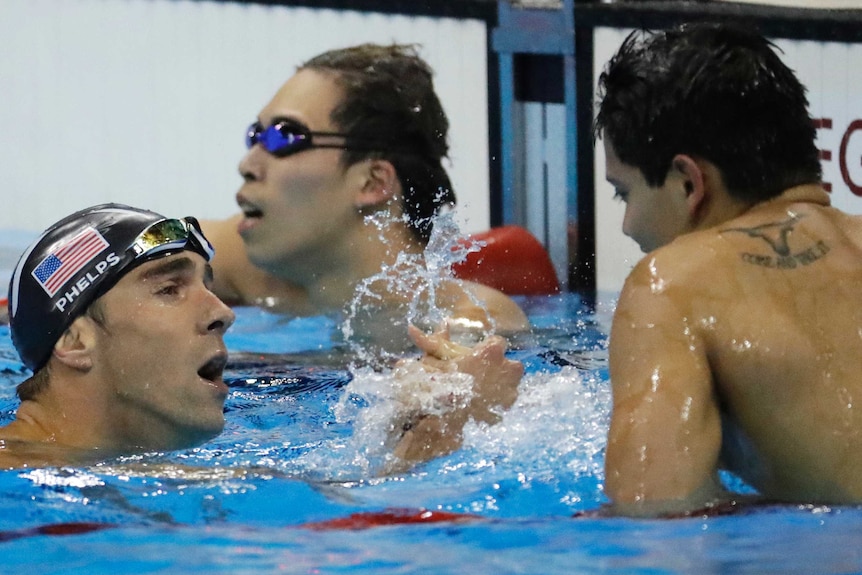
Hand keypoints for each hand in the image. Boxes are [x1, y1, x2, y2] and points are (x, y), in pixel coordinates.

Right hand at [387, 325, 522, 469]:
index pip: (498, 342)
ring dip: (500, 384)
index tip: (477, 355)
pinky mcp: (507, 406)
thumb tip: (412, 327)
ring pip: (510, 382)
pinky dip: (496, 402)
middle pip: (510, 363)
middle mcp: (508, 368)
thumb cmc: (440, 382)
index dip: (487, 348)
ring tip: (480, 390)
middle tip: (480, 373)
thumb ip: (432, 341)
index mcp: (492, 351)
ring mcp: (511, 389)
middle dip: (499, 367)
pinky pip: (505, 400)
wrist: (444, 416)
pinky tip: (481, 403)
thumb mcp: (434, 358)